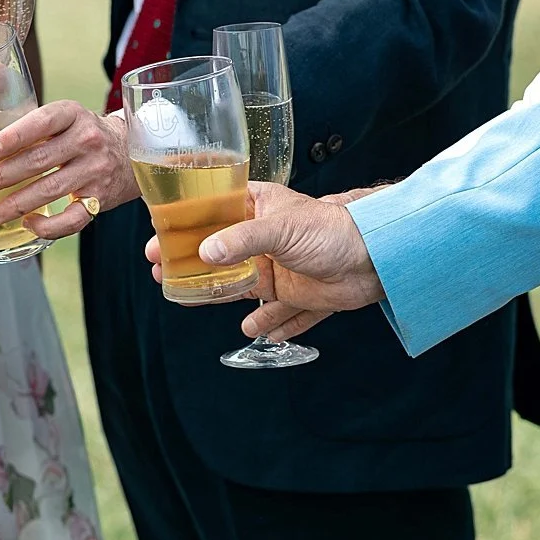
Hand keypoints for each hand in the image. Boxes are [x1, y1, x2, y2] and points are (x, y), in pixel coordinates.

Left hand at [0, 101, 138, 239]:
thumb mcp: (65, 119)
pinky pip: (72, 218)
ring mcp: (95, 171)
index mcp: (72, 115)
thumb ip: (33, 129)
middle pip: (39, 160)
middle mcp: (87, 140)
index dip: (14, 137)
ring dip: (16, 204)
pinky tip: (28, 224)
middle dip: (1, 176)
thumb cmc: (82, 135)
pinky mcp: (99, 199)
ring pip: (50, 190)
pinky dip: (48, 226)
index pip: (42, 122)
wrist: (130, 153)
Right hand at [142, 182, 383, 339]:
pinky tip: (253, 330)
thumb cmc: (334, 229)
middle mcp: (265, 240)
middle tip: (162, 272)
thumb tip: (204, 254)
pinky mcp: (300, 294)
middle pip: (219, 253)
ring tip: (190, 298)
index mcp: (259, 210)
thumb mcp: (281, 228)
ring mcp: (281, 268)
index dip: (184, 226)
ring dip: (218, 294)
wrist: (381, 257)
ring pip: (240, 285)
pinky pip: (280, 314)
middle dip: (191, 264)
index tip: (159, 239)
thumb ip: (241, 240)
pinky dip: (269, 323)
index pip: (213, 214)